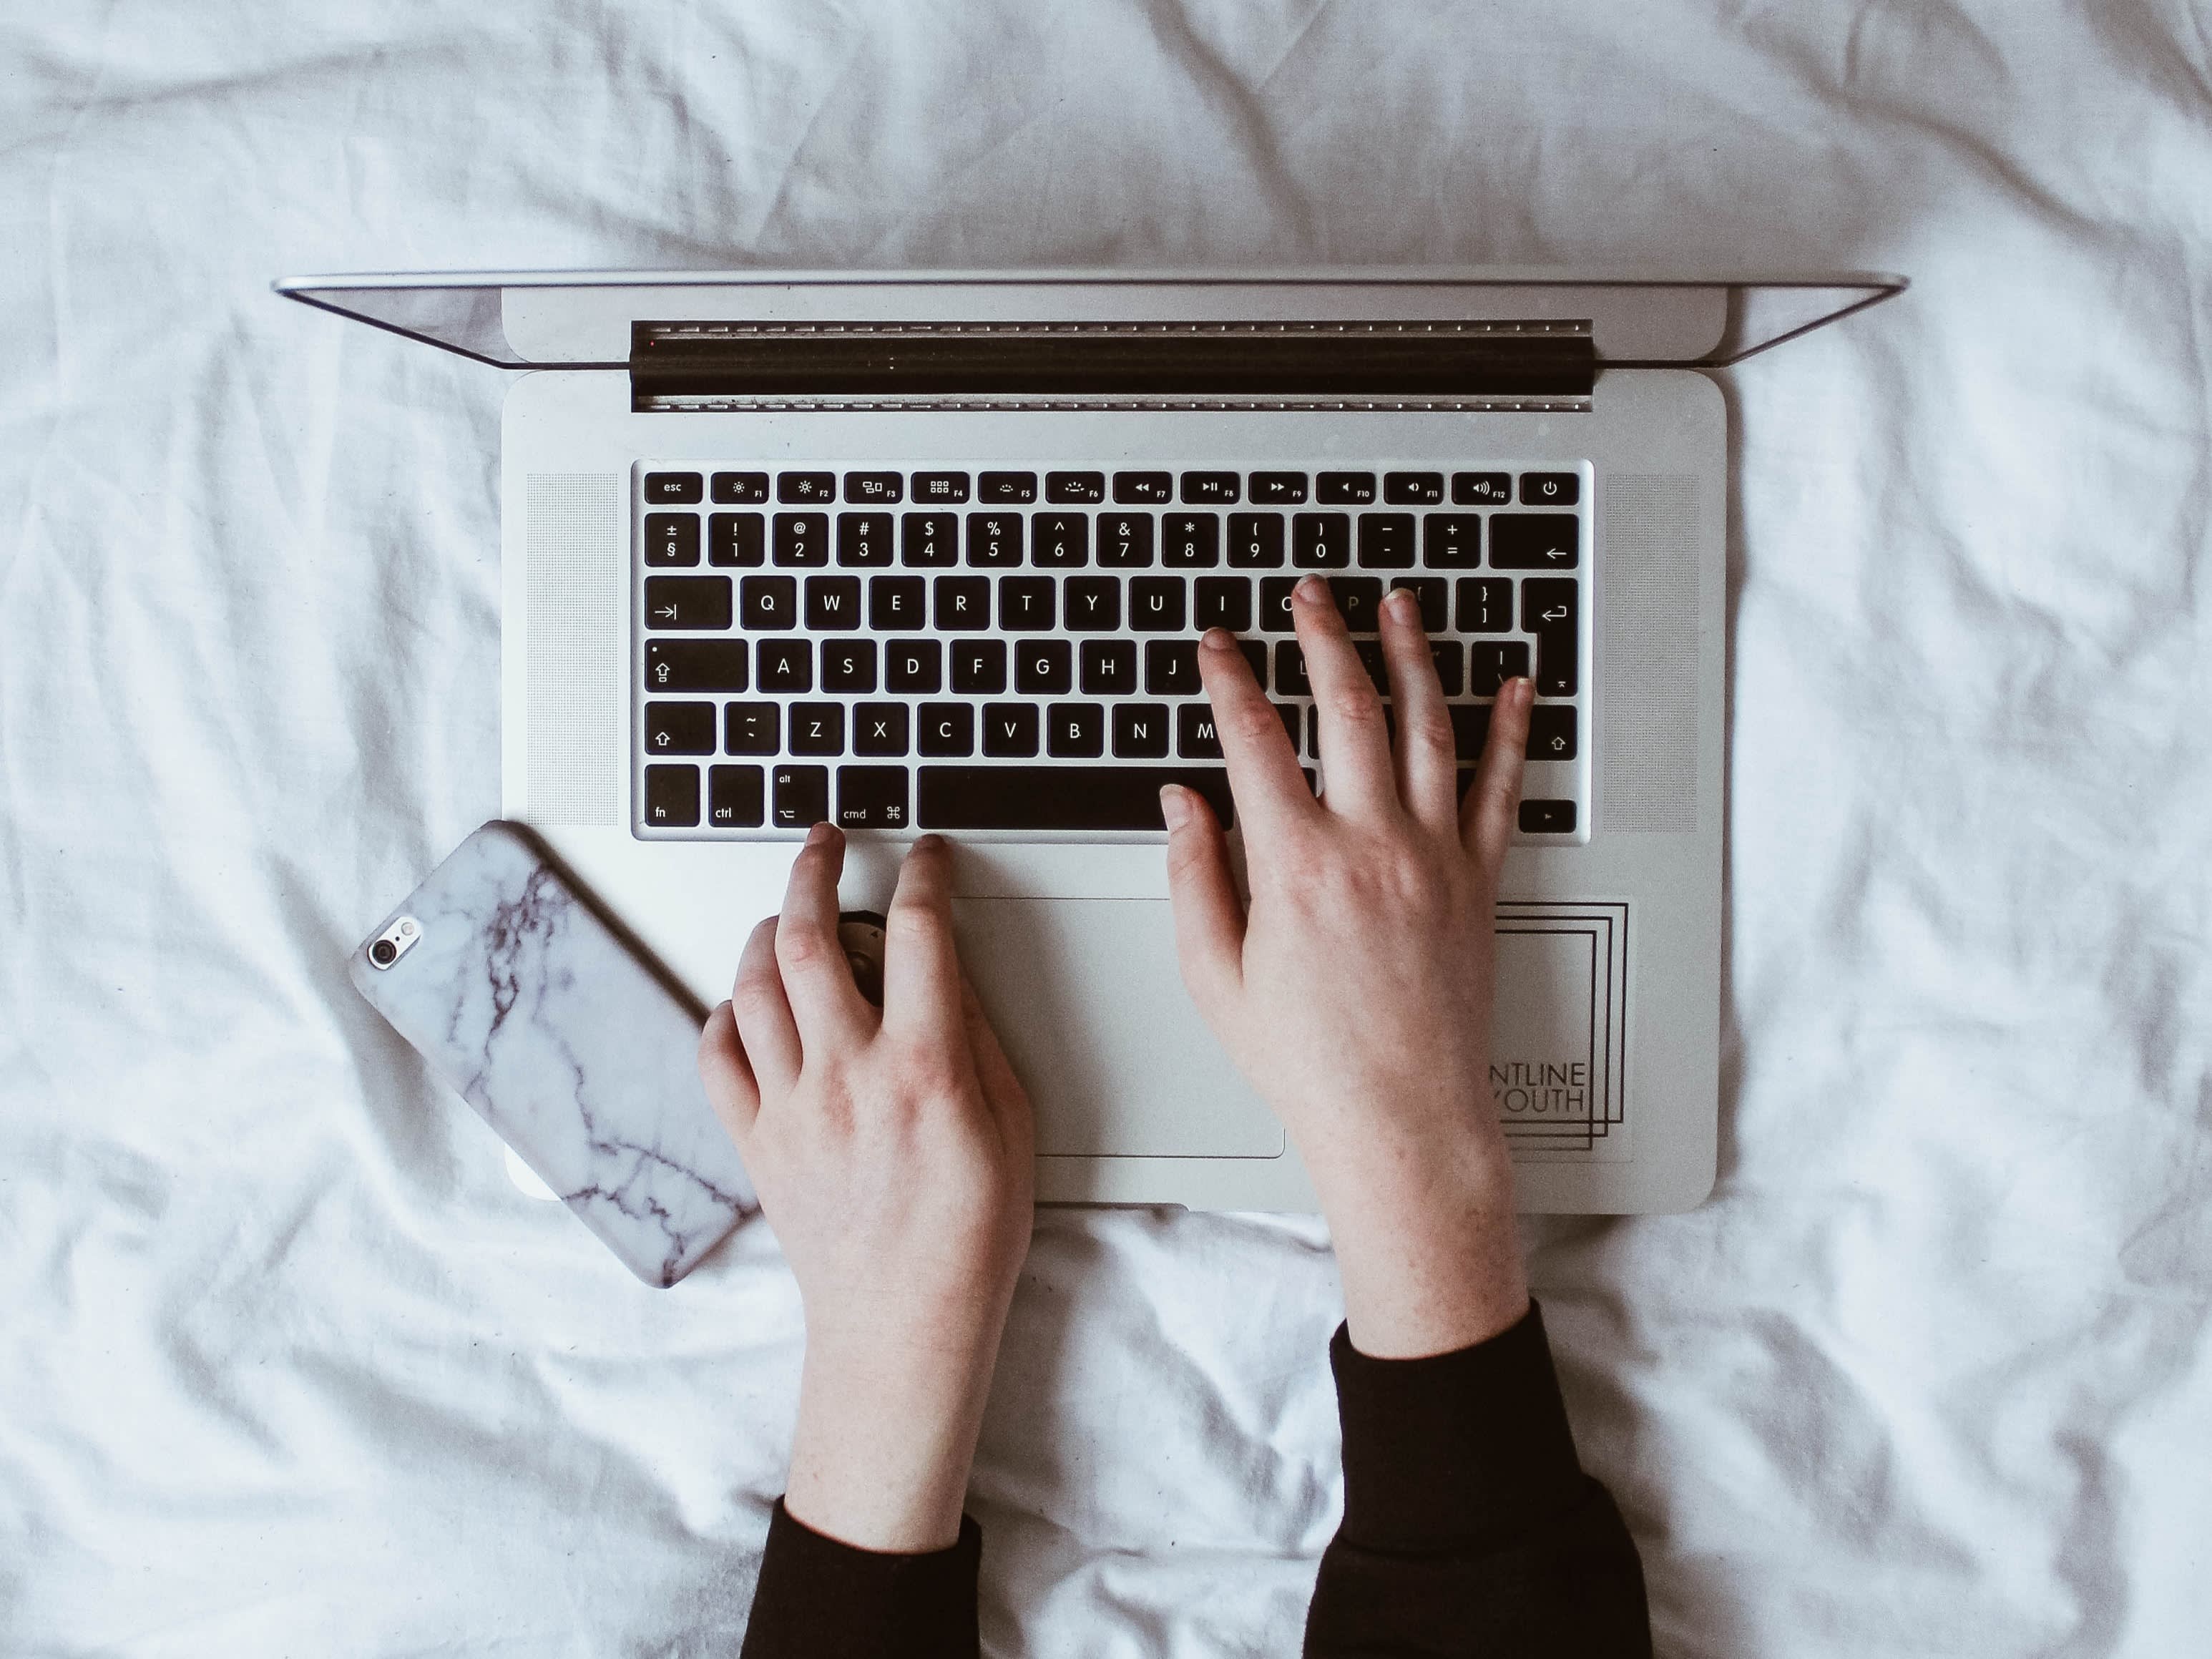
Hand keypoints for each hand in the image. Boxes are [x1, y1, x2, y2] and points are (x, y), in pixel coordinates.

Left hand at [699, 827, 1033, 1551]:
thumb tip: (947, 974)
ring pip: (753, 984)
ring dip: (765, 931)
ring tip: (785, 916)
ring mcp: (791, 1106)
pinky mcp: (754, 1140)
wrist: (904, 1322)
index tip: (925, 854)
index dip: (922, 874)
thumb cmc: (969, 1236)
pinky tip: (749, 1005)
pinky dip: (726, 1014)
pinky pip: (716, 1054)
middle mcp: (848, 1074)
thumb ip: (977, 1038)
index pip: (919, 932)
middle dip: (813, 868)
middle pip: (807, 936)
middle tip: (825, 840)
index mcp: (925, 1066)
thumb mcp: (1014, 1125)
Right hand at [1162, 577, 1534, 1358]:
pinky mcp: (1479, 881)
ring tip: (1399, 607)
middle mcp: (1371, 848)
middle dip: (1322, 638)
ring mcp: (1434, 859)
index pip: (1255, 741)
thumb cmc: (1309, 1061)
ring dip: (1412, 656)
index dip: (1230, 680)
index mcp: (1295, 868)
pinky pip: (1500, 789)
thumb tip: (1181, 803)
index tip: (1218, 646)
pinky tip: (1512, 685)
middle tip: (1310, 595)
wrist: (1402, 1116)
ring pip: (1428, 728)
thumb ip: (1193, 877)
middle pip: (1348, 710)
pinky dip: (1509, 731)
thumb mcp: (1215, 977)